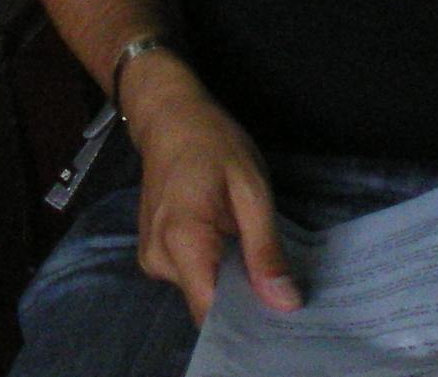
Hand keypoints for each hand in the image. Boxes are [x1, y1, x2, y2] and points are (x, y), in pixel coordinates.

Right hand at [121, 54, 301, 323]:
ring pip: (201, 292)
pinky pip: (192, 277)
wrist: (168, 116)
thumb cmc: (212, 143)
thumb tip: (285, 304)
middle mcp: (158, 259)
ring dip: (232, 284)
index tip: (283, 318)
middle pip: (207, 306)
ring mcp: (152, 257)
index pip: (212, 313)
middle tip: (284, 289)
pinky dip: (216, 270)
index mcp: (181, 242)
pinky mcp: (154, 253)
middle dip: (246, 303)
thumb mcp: (251, 190)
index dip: (249, 321)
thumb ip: (265, 249)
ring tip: (261, 265)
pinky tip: (236, 252)